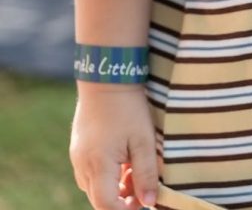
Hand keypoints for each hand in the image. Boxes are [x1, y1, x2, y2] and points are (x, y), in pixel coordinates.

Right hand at [71, 86, 158, 209]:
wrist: (107, 78)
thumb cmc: (128, 108)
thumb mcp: (144, 139)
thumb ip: (146, 173)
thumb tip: (149, 202)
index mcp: (98, 165)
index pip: (107, 205)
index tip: (143, 203)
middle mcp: (82, 165)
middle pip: (98, 200)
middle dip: (120, 201)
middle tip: (142, 188)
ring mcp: (77, 156)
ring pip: (93, 187)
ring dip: (113, 188)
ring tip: (133, 170)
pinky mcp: (78, 148)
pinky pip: (89, 173)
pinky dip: (105, 175)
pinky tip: (122, 160)